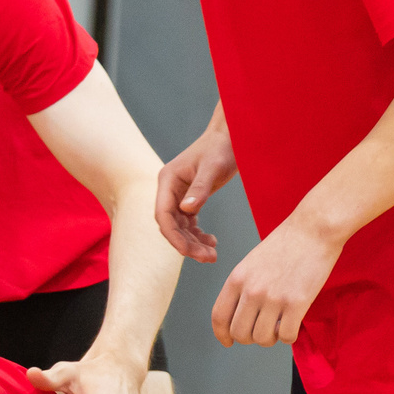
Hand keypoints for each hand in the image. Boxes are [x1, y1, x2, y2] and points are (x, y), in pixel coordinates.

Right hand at [155, 123, 236, 261]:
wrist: (229, 136)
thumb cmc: (221, 147)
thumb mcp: (213, 167)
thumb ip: (200, 188)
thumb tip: (187, 211)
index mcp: (168, 181)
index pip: (163, 215)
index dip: (174, 236)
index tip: (190, 252)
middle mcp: (169, 190)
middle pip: (171, 225)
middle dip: (187, 244)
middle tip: (208, 258)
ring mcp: (178, 195)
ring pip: (180, 227)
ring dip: (193, 243)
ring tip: (212, 255)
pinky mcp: (189, 198)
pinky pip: (188, 223)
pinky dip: (197, 234)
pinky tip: (211, 241)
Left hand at [210, 211, 343, 348]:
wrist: (314, 229)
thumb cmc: (286, 244)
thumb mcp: (252, 263)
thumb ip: (243, 287)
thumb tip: (241, 316)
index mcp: (237, 278)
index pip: (219, 316)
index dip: (222, 335)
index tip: (228, 341)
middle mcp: (251, 290)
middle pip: (239, 333)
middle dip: (249, 338)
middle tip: (261, 331)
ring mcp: (274, 298)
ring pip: (262, 338)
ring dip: (270, 339)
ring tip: (278, 327)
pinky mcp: (297, 303)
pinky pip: (286, 336)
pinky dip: (289, 336)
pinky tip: (293, 325)